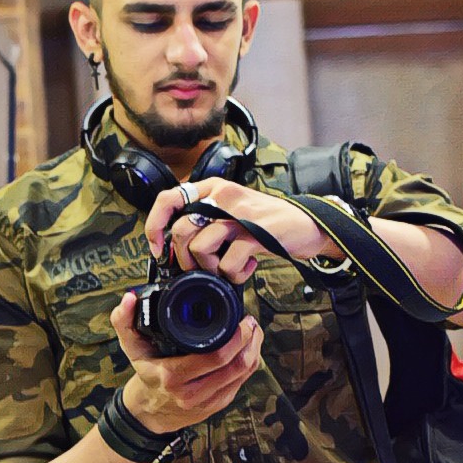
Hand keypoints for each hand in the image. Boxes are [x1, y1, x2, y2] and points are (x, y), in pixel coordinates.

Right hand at [109, 291, 263, 433]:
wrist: (150, 412)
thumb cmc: (145, 374)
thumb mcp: (131, 348)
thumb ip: (125, 321)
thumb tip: (130, 298)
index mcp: (172, 377)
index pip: (215, 357)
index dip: (236, 337)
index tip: (241, 318)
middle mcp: (192, 393)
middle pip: (236, 365)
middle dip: (250, 340)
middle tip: (250, 321)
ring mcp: (208, 401)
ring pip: (244, 374)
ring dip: (254, 350)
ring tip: (253, 331)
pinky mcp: (219, 405)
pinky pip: (242, 382)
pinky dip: (250, 362)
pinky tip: (249, 348)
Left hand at [145, 177, 336, 275]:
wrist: (307, 224)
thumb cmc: (265, 223)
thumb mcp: (231, 211)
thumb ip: (205, 220)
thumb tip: (174, 248)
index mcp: (212, 187)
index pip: (168, 199)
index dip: (155, 226)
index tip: (158, 249)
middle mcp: (222, 195)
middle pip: (181, 231)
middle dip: (185, 260)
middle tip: (202, 269)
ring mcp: (239, 214)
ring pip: (200, 247)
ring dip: (210, 269)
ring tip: (227, 268)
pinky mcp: (255, 234)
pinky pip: (227, 263)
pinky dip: (235, 274)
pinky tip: (248, 268)